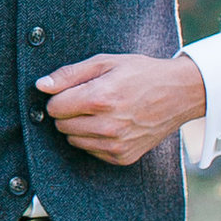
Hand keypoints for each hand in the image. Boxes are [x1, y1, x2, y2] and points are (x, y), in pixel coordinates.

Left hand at [35, 52, 208, 166]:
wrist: (179, 93)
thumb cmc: (140, 73)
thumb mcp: (105, 62)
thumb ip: (69, 74)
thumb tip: (41, 86)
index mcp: (100, 98)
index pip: (54, 108)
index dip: (59, 97)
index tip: (72, 91)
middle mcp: (107, 125)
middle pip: (61, 126)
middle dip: (68, 112)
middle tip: (89, 100)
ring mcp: (116, 144)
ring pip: (73, 141)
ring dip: (80, 127)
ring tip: (101, 112)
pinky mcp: (123, 157)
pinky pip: (90, 151)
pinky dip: (94, 139)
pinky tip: (112, 124)